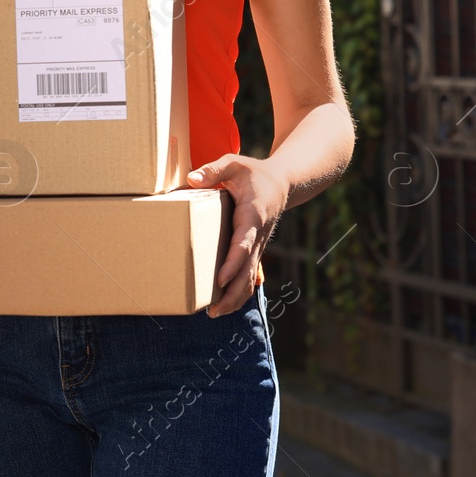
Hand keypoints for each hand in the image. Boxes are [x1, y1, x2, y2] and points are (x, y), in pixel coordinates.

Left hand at [186, 154, 289, 317]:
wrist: (283, 182)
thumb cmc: (254, 172)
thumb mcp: (234, 163)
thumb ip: (213, 170)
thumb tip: (191, 179)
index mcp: (252, 215)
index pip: (243, 244)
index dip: (233, 263)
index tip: (221, 279)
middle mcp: (258, 235)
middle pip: (248, 269)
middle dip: (233, 292)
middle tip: (214, 311)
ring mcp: (259, 245)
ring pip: (250, 277)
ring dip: (236, 297)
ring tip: (216, 313)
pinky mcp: (256, 249)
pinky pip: (250, 273)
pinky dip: (241, 290)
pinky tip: (227, 303)